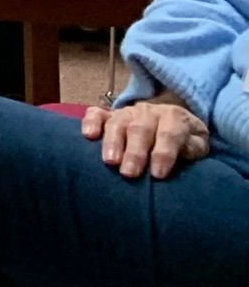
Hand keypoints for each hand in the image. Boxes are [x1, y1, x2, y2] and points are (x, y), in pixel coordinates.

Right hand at [84, 99, 210, 179]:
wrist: (171, 119)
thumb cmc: (184, 140)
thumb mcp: (198, 143)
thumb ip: (193, 147)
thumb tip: (183, 152)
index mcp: (174, 117)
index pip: (169, 134)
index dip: (163, 153)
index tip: (158, 175)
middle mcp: (149, 111)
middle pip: (140, 128)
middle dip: (134, 151)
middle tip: (129, 173)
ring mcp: (127, 112)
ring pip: (117, 122)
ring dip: (112, 141)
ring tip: (109, 162)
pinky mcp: (109, 114)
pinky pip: (96, 113)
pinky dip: (91, 122)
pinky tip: (88, 135)